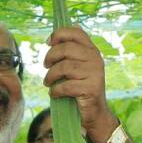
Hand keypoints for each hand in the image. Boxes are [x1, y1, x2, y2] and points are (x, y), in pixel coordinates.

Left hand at [43, 26, 115, 141]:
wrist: (94, 113)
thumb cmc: (81, 88)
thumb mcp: (78, 66)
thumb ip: (72, 50)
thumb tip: (65, 29)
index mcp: (92, 51)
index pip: (77, 32)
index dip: (59, 34)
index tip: (48, 42)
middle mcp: (96, 59)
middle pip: (67, 49)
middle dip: (50, 56)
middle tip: (45, 66)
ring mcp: (95, 74)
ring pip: (65, 67)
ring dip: (51, 76)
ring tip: (47, 82)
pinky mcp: (91, 89)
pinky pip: (67, 86)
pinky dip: (56, 90)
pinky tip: (54, 93)